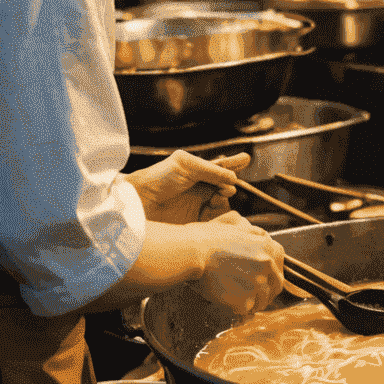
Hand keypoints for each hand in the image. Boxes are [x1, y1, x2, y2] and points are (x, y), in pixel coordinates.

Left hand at [127, 150, 247, 224]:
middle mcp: (198, 189)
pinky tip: (217, 210)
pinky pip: (215, 222)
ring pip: (222, 204)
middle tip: (226, 188)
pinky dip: (221, 217)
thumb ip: (211, 169)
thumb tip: (233, 178)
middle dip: (229, 185)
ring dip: (224, 199)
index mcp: (196, 172)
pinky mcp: (195, 224)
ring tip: (218, 197)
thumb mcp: (185, 165)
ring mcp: (197, 207)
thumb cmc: (157, 179)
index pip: (219, 168)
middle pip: (224, 187)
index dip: (233, 164)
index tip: (245, 159)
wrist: (137, 204)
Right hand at [191, 211, 285, 315]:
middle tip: (253, 295)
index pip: (279, 268)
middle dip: (266, 292)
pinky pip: (246, 310)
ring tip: (237, 299)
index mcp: (269, 248)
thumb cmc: (209, 238)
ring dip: (252, 302)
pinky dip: (237, 308)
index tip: (265, 281)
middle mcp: (268, 266)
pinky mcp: (245, 300)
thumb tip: (264, 238)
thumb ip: (255, 234)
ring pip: (261, 301)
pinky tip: (228, 302)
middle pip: (275, 287)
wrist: (193, 251)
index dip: (271, 277)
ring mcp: (258, 284)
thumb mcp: (239, 226)